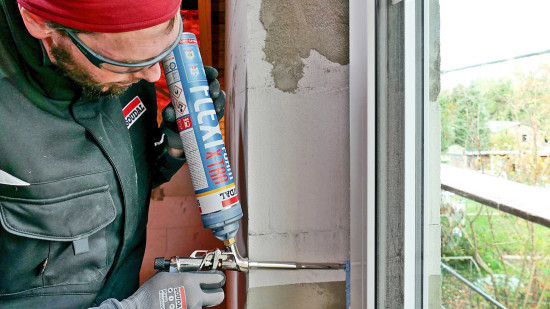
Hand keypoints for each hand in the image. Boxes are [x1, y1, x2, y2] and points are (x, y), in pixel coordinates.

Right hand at [94, 271, 224, 308]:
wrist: (141, 308)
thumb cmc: (151, 291)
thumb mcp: (169, 274)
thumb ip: (185, 273)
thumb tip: (196, 272)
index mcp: (190, 281)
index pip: (216, 278)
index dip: (217, 278)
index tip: (217, 279)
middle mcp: (195, 296)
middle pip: (219, 296)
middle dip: (215, 293)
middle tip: (209, 291)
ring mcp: (192, 308)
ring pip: (205, 304)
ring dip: (199, 301)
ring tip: (186, 299)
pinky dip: (191, 306)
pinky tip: (181, 304)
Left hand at [161, 65, 225, 152]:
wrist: (176, 136)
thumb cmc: (172, 120)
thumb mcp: (168, 116)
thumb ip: (168, 114)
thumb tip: (170, 114)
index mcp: (192, 87)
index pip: (203, 76)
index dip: (209, 72)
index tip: (212, 73)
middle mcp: (202, 94)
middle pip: (213, 85)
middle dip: (215, 87)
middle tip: (212, 93)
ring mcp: (208, 105)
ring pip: (219, 97)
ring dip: (220, 99)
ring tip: (216, 106)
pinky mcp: (212, 116)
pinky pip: (220, 111)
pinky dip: (220, 110)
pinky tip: (217, 111)